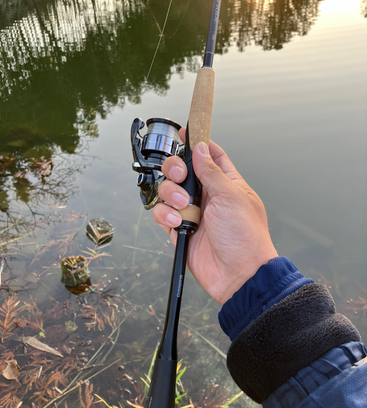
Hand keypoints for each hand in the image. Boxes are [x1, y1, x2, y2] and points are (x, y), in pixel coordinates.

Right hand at [153, 129, 277, 303]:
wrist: (238, 274)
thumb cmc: (245, 236)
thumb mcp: (231, 196)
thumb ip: (211, 171)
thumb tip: (200, 148)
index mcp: (226, 184)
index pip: (210, 156)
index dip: (197, 143)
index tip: (185, 132)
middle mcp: (207, 195)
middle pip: (181, 170)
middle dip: (176, 169)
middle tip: (181, 175)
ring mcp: (192, 212)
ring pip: (168, 191)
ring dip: (171, 195)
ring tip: (185, 208)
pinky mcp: (179, 229)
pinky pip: (162, 214)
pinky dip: (166, 215)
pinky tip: (178, 223)